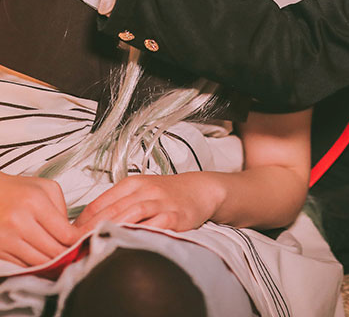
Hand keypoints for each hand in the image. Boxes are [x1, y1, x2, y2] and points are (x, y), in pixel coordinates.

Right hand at [0, 173, 80, 266]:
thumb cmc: (20, 190)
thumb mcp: (46, 189)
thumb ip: (62, 209)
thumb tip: (71, 234)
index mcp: (35, 202)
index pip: (65, 234)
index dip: (78, 242)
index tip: (83, 244)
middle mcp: (18, 221)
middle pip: (53, 252)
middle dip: (67, 255)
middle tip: (74, 255)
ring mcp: (5, 238)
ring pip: (39, 264)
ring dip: (52, 264)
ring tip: (58, 258)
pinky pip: (22, 267)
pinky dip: (34, 266)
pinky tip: (40, 258)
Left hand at [74, 173, 224, 232]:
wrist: (199, 190)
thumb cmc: (166, 193)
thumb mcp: (139, 191)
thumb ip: (116, 204)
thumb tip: (85, 224)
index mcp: (131, 183)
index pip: (99, 203)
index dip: (81, 222)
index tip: (69, 237)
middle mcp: (145, 190)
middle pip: (112, 210)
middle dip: (91, 230)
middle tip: (75, 246)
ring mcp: (160, 203)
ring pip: (131, 215)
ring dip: (112, 230)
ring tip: (97, 245)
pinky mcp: (175, 216)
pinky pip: (155, 225)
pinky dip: (140, 234)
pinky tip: (128, 243)